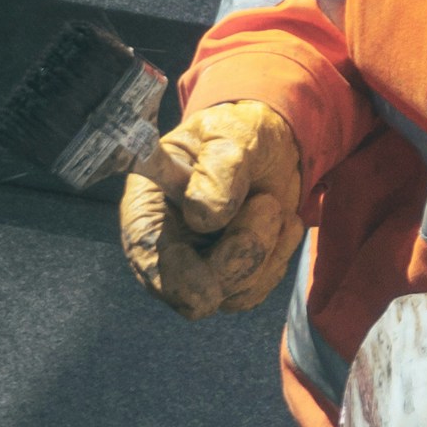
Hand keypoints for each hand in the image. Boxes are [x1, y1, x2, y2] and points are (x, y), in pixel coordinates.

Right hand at [120, 101, 304, 319]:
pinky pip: (254, 291)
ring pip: (230, 294)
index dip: (174, 278)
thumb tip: (204, 217)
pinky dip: (277, 259)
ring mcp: (196, 267)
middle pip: (189, 291)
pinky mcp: (228, 279)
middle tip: (267, 203)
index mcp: (148, 203)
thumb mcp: (230, 134)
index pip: (144, 252)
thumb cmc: (239, 133)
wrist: (270, 146)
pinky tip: (283, 222)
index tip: (210, 288)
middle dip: (239, 258)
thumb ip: (219, 169)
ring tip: (270, 201)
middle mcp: (165, 244)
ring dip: (265, 249)